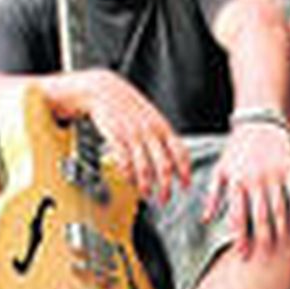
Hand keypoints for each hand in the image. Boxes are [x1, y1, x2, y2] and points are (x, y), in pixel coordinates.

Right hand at [65, 70, 190, 203]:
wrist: (103, 89)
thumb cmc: (128, 105)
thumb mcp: (151, 116)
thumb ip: (162, 135)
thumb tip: (174, 156)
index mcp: (162, 126)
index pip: (180, 151)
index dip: (185, 171)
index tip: (186, 185)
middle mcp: (150, 131)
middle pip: (164, 165)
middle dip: (166, 186)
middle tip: (165, 199)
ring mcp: (133, 135)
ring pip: (144, 167)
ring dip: (146, 185)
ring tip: (147, 195)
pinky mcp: (115, 137)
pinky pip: (124, 161)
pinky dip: (128, 175)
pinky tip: (130, 182)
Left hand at [203, 121, 289, 257]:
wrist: (260, 121)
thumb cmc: (238, 148)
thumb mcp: (221, 169)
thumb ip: (213, 195)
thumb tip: (206, 220)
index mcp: (237, 182)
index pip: (238, 216)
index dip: (240, 238)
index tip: (243, 255)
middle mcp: (255, 180)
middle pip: (260, 217)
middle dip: (262, 239)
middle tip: (264, 257)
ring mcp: (274, 175)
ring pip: (279, 209)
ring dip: (281, 229)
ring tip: (282, 244)